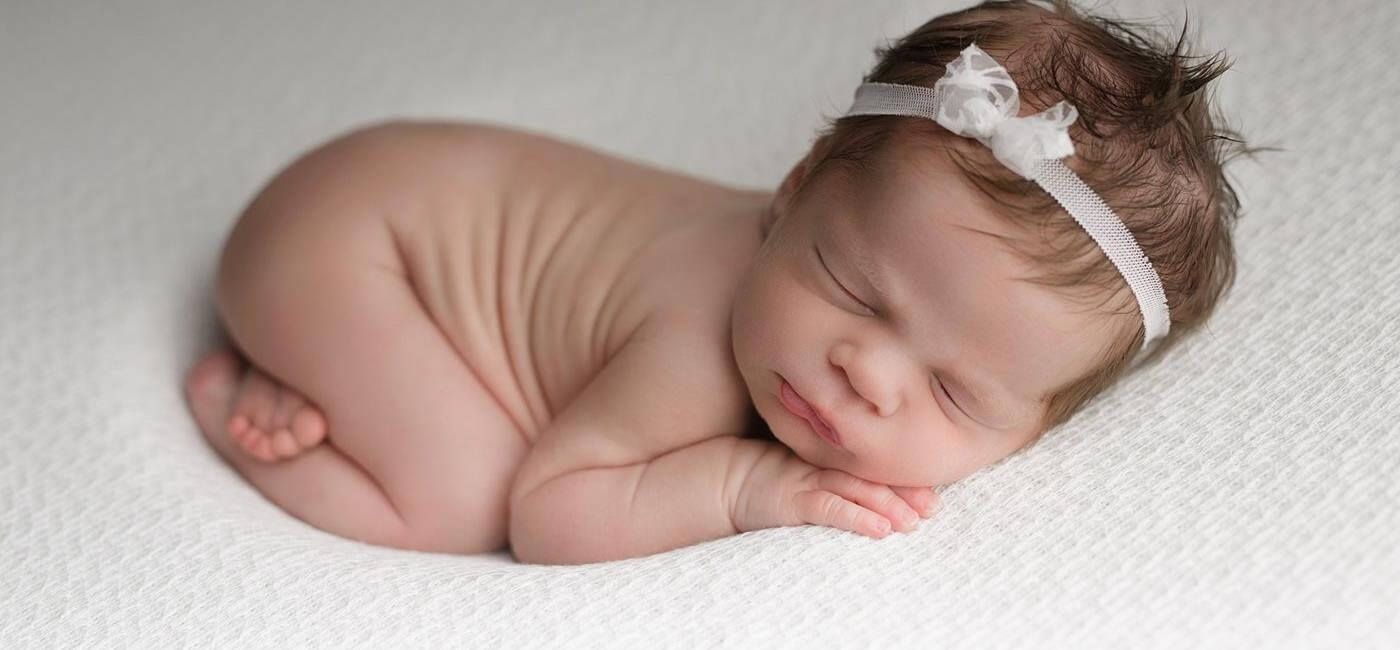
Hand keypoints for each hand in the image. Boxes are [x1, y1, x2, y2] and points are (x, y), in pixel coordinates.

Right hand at [731, 447, 939, 537]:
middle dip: (905, 492)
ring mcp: (807, 479)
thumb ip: (835, 468)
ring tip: (915, 520)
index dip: (903, 477)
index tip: (932, 492)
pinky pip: (829, 508)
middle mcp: (823, 463)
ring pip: (856, 490)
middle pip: (872, 475)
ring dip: (888, 505)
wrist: (724, 479)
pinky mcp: (791, 499)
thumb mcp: (805, 468)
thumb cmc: (767, 477)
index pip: (874, 464)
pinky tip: (880, 529)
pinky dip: (856, 518)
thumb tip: (879, 482)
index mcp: (830, 456)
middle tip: (933, 507)